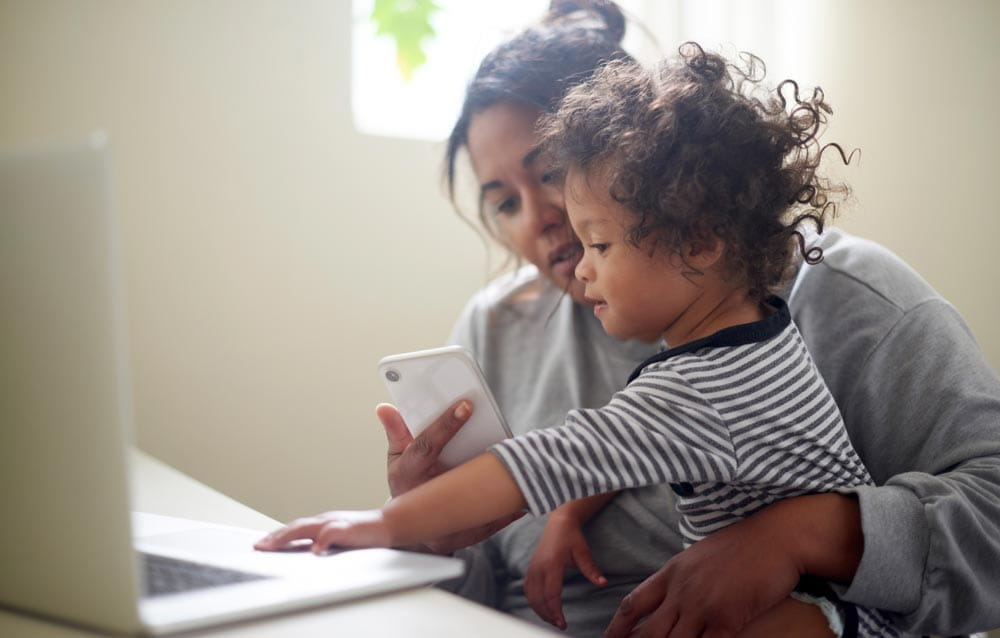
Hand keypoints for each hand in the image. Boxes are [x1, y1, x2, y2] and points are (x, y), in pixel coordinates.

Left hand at [254, 510, 390, 553]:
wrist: (388, 524)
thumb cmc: (362, 533)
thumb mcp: (337, 539)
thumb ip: (321, 545)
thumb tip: (304, 556)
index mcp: (320, 524)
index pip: (293, 529)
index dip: (276, 537)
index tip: (260, 545)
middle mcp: (324, 520)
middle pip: (295, 526)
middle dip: (276, 537)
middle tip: (260, 547)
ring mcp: (335, 521)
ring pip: (307, 526)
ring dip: (288, 535)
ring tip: (273, 544)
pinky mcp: (348, 527)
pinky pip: (332, 532)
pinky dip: (322, 540)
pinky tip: (315, 550)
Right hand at [378, 401, 523, 553]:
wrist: (407, 532)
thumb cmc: (406, 486)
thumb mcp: (397, 458)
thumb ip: (396, 432)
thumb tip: (385, 407)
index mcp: (407, 473)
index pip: (425, 446)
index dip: (445, 425)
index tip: (466, 405)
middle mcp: (422, 496)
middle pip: (455, 473)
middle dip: (480, 453)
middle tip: (504, 435)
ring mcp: (439, 520)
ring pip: (473, 502)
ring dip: (495, 485)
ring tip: (516, 461)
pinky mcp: (458, 536)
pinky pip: (486, 525)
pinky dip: (504, 514)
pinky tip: (520, 502)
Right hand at [525, 509, 606, 630]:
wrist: (558, 521)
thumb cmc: (571, 536)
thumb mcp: (583, 551)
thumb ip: (591, 569)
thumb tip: (603, 583)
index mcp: (551, 564)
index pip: (551, 594)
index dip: (555, 611)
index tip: (563, 623)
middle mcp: (538, 567)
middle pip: (539, 599)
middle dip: (548, 615)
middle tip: (560, 625)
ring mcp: (532, 568)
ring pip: (531, 596)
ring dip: (540, 610)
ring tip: (553, 619)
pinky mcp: (531, 568)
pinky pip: (528, 590)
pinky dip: (534, 602)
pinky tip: (542, 608)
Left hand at [604, 493, 860, 637]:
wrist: (775, 538)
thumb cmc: (742, 546)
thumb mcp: (698, 556)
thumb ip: (680, 578)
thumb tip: (669, 594)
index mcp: (672, 574)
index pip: (634, 603)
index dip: (617, 626)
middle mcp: (682, 591)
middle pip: (650, 631)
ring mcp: (704, 606)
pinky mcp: (728, 618)